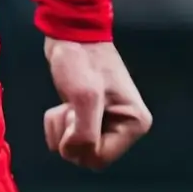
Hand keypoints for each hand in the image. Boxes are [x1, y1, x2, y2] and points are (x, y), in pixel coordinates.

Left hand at [43, 38, 151, 170]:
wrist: (70, 33)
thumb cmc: (81, 59)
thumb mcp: (85, 96)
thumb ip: (85, 132)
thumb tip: (77, 153)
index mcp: (134, 124)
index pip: (100, 158)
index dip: (79, 142)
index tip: (74, 115)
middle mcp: (125, 127)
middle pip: (88, 156)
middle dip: (70, 135)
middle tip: (70, 107)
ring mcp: (107, 123)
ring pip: (76, 149)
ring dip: (62, 129)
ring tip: (67, 104)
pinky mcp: (90, 117)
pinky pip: (70, 138)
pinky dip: (58, 125)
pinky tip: (63, 105)